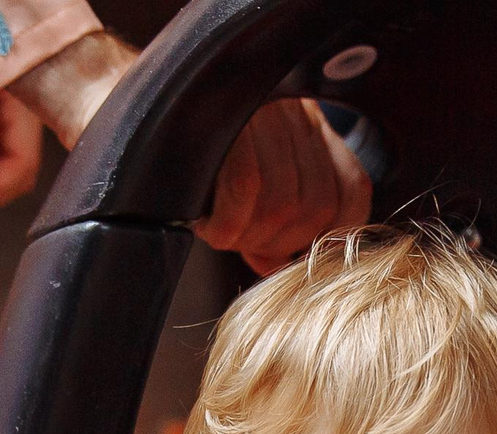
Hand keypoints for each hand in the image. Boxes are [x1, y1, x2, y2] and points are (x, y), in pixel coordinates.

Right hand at [193, 100, 374, 273]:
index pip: (352, 189)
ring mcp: (265, 111)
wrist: (144, 102)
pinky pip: (246, 187)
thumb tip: (275, 267)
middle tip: (246, 244)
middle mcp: (294, 113)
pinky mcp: (229, 117)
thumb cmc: (187, 146)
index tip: (299, 255)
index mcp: (308, 124)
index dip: (332, 234)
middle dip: (282, 244)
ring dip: (250, 237)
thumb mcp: (240, 177)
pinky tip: (210, 227)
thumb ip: (267, 218)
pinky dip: (228, 223)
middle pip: (317, 205)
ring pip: (283, 202)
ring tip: (223, 234)